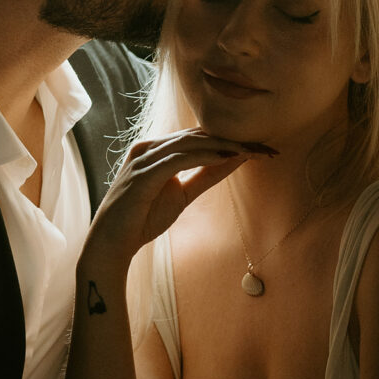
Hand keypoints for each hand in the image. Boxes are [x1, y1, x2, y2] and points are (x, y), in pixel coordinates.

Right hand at [85, 129, 275, 267]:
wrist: (112, 243)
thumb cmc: (142, 220)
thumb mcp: (181, 196)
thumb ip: (204, 176)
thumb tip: (233, 161)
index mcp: (156, 149)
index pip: (199, 137)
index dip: (230, 141)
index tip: (260, 150)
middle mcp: (149, 146)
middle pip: (198, 135)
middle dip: (234, 140)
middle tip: (266, 147)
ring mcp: (144, 157)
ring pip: (191, 143)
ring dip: (225, 146)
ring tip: (252, 151)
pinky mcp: (143, 172)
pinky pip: (180, 159)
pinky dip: (205, 157)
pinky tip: (228, 159)